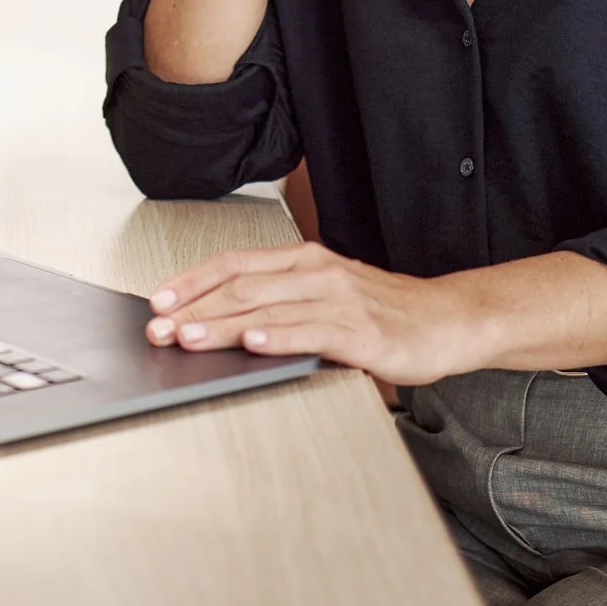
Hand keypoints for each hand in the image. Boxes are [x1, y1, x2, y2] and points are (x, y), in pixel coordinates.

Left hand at [144, 242, 482, 386]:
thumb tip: (224, 323)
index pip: (235, 264)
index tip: (158, 301)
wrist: (448, 319)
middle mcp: (317, 273)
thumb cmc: (387, 311)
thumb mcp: (327, 295)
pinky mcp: (360, 332)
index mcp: (305, 260)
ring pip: (268, 309)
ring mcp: (339, 301)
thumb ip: (282, 303)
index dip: (192, 281)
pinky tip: (254, 344)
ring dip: (223, 325)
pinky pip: (311, 332)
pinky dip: (278, 338)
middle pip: (242, 286)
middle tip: (159, 329)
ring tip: (190, 337)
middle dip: (195, 309)